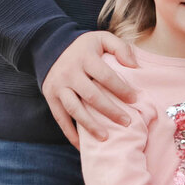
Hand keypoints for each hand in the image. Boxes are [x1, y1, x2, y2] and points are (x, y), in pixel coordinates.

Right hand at [42, 31, 138, 148]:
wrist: (49, 46)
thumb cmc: (83, 47)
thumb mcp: (101, 39)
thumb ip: (120, 48)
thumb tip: (135, 66)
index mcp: (85, 57)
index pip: (106, 76)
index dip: (122, 89)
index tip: (135, 99)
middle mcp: (70, 72)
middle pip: (92, 96)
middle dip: (111, 111)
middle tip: (127, 122)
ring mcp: (58, 86)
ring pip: (75, 110)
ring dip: (90, 126)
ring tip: (106, 138)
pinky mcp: (50, 97)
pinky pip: (60, 118)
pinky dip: (70, 133)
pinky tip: (82, 145)